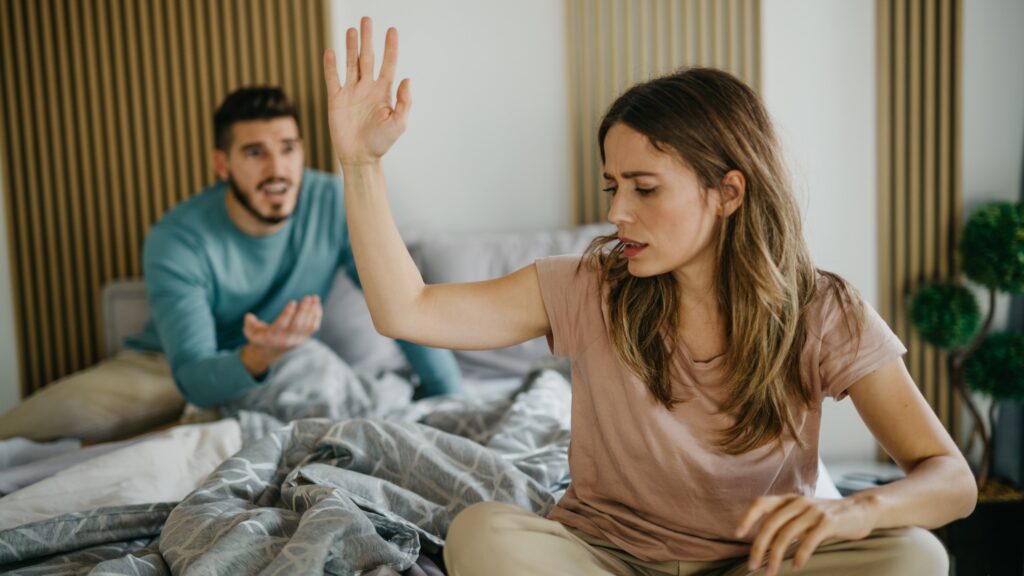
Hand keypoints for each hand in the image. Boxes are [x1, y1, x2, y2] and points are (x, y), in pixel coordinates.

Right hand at [243, 295, 322, 357]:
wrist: (271, 351)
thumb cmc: (260, 336)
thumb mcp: (250, 331)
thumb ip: (249, 324)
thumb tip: (249, 316)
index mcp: (273, 336)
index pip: (282, 324)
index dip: (288, 313)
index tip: (293, 302)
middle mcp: (287, 339)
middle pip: (298, 325)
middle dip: (304, 310)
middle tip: (307, 297)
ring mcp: (298, 339)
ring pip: (308, 325)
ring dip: (312, 311)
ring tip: (315, 297)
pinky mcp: (305, 337)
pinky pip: (314, 327)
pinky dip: (317, 315)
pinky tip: (317, 304)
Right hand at [323, 17, 409, 165]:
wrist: (360, 157)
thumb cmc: (381, 143)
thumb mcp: (399, 124)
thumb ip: (404, 102)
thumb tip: (406, 79)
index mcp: (384, 92)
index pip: (388, 64)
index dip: (390, 47)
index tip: (392, 30)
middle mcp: (367, 88)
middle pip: (367, 57)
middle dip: (368, 39)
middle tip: (367, 19)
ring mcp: (351, 92)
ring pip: (351, 64)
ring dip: (351, 46)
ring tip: (352, 29)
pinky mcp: (336, 100)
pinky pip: (332, 79)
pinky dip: (331, 65)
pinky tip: (331, 51)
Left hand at [735, 494, 879, 574]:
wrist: (860, 510)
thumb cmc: (825, 517)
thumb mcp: (802, 514)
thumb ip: (784, 522)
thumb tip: (762, 543)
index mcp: (788, 499)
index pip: (761, 503)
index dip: (747, 517)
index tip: (737, 534)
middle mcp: (798, 502)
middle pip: (771, 524)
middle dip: (759, 547)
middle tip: (752, 566)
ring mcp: (814, 511)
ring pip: (787, 534)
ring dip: (776, 556)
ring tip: (771, 572)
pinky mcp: (829, 522)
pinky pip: (809, 540)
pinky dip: (800, 555)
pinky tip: (796, 566)